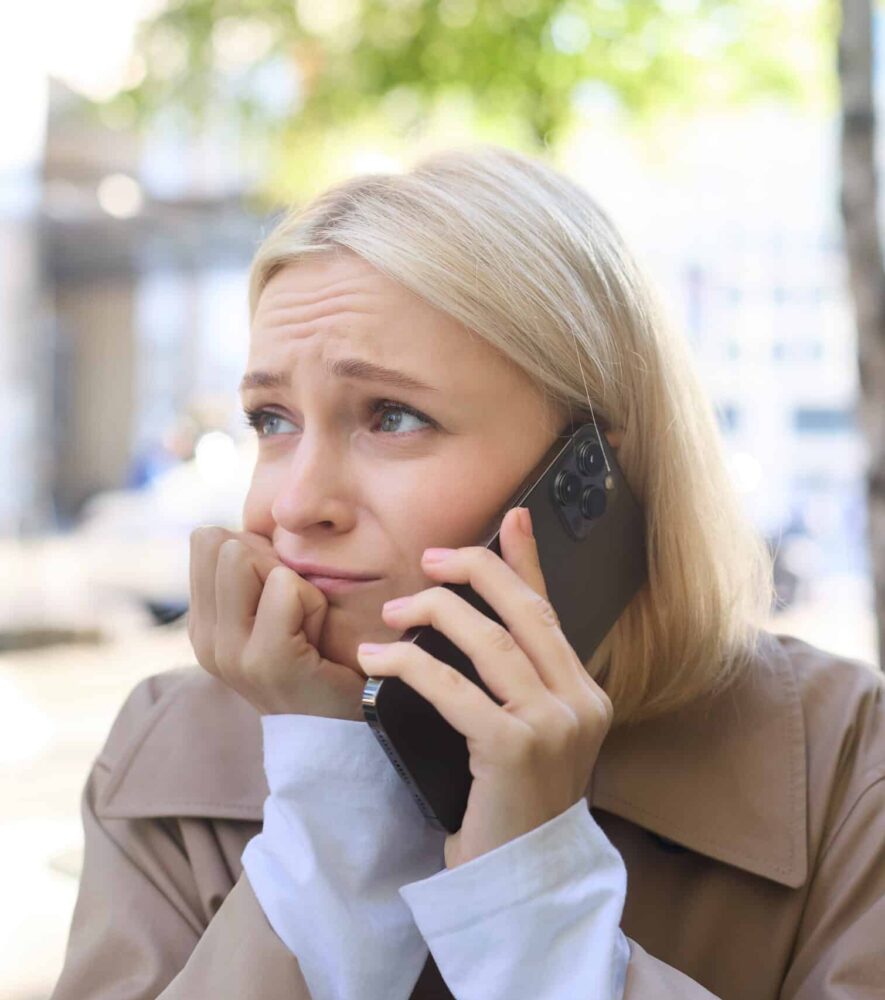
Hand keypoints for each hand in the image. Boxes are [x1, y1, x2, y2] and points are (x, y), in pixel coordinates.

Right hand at [188, 527, 365, 719]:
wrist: (340, 728)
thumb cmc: (317, 657)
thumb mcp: (272, 608)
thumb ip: (251, 569)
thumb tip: (249, 525)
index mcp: (202, 623)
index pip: (207, 539)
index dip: (254, 551)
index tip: (277, 595)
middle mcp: (205, 638)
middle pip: (226, 542)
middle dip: (272, 562)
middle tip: (295, 611)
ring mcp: (230, 652)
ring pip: (247, 557)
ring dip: (292, 581)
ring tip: (305, 625)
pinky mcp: (265, 660)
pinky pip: (286, 586)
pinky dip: (313, 601)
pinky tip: (317, 638)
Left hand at [356, 506, 612, 868]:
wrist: (519, 885)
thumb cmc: (510, 806)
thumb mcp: (519, 734)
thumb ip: (508, 679)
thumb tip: (472, 625)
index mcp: (585, 693)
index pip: (549, 611)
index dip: (526, 560)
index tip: (510, 517)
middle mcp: (580, 702)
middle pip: (523, 611)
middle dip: (474, 570)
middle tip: (428, 560)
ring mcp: (554, 725)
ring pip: (488, 640)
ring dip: (432, 613)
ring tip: (392, 611)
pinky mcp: (514, 749)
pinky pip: (453, 687)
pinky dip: (408, 666)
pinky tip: (376, 660)